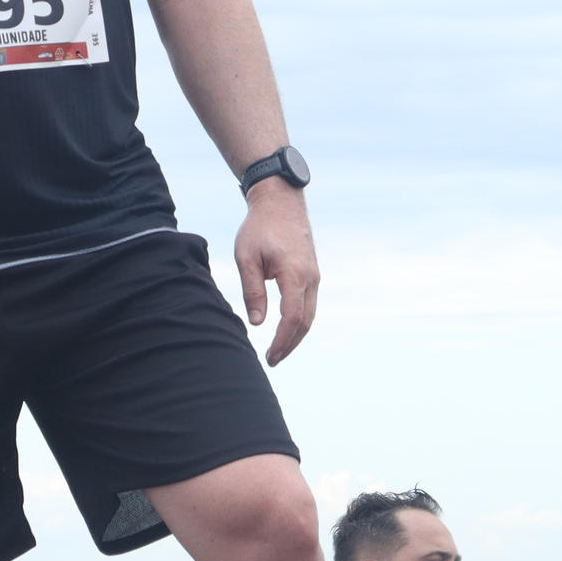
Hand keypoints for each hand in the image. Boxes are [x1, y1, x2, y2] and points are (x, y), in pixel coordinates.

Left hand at [234, 180, 317, 363]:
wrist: (280, 200)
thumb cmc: (259, 227)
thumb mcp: (246, 257)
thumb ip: (252, 290)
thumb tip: (258, 323)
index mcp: (294, 273)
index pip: (292, 317)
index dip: (281, 341)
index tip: (269, 356)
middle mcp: (310, 276)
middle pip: (305, 321)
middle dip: (290, 344)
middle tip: (273, 360)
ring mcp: (314, 274)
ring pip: (310, 314)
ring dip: (296, 335)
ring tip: (279, 350)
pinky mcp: (312, 272)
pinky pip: (309, 303)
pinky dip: (299, 320)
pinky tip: (286, 329)